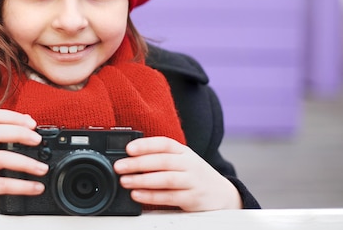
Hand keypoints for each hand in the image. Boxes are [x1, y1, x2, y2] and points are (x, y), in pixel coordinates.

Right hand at [0, 109, 48, 209]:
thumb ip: (10, 133)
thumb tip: (29, 121)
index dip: (13, 117)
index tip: (33, 124)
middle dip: (19, 133)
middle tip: (38, 140)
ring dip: (25, 162)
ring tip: (43, 168)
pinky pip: (3, 184)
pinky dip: (23, 186)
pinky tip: (36, 187)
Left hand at [113, 136, 241, 210]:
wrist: (222, 194)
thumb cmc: (193, 175)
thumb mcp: (181, 161)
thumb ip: (160, 158)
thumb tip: (129, 158)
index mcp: (183, 151)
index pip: (164, 144)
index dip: (146, 144)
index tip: (128, 148)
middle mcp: (189, 164)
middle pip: (163, 161)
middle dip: (138, 163)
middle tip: (119, 166)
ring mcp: (192, 181)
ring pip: (166, 179)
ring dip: (143, 180)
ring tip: (125, 181)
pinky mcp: (193, 199)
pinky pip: (170, 197)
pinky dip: (152, 196)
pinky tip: (137, 195)